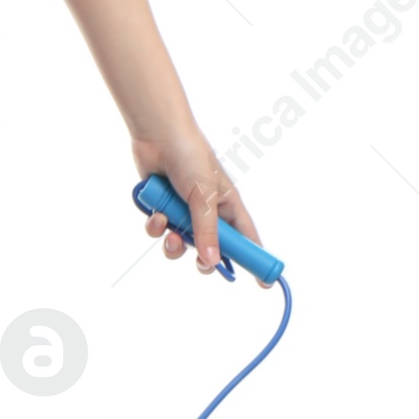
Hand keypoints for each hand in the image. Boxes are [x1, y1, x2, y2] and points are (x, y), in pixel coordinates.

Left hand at [129, 123, 271, 286]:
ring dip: (174, 243)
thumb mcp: (204, 197)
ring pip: (181, 244)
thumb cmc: (190, 157)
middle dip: (204, 258)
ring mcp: (183, 210)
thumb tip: (211, 262)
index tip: (263, 283)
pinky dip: (156, 225)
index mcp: (228, 206)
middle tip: (200, 263)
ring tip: (170, 233)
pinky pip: (159, 230)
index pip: (247, 239)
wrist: (157, 135)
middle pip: (212, 249)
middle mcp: (207, 211)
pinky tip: (155, 212)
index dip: (254, 259)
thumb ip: (207, 231)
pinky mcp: (161, 207)